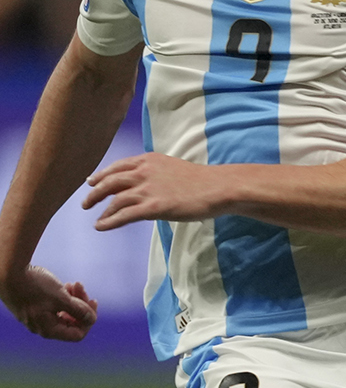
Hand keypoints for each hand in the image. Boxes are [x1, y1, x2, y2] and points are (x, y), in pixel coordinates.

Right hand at [0, 264, 97, 341]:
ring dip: (72, 298)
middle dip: (80, 304)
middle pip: (70, 321)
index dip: (88, 320)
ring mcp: (34, 317)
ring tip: (73, 284)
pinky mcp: (30, 306)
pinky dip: (61, 296)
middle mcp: (40, 327)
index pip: (77, 334)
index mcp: (49, 329)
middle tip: (80, 286)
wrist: (7, 272)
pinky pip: (52, 305)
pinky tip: (64, 285)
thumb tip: (92, 320)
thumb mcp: (62, 298)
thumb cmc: (35, 286)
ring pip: (62, 311)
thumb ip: (79, 311)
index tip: (92, 302)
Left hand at [82, 153, 221, 229]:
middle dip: (95, 192)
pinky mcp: (153, 207)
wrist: (218, 187)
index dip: (102, 175)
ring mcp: (148, 189)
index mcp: (149, 160)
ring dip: (101, 209)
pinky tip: (101, 227)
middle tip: (86, 202)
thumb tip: (143, 188)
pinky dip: (109, 221)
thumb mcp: (172, 168)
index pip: (118, 166)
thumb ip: (155, 174)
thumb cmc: (202, 180)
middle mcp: (144, 172)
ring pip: (114, 199)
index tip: (92, 182)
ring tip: (95, 218)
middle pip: (110, 181)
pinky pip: (124, 215)